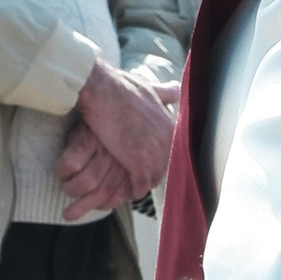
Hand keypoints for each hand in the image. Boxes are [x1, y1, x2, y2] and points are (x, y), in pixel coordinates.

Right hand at [58, 58, 174, 216]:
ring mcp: (154, 153)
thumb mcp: (150, 87)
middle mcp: (167, 142)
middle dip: (154, 173)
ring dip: (145, 184)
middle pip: (164, 166)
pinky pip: (141, 185)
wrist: (103, 91)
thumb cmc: (121, 86)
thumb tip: (176, 89)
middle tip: (142, 178)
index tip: (148, 161)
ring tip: (136, 188)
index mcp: (170, 126)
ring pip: (154, 178)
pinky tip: (130, 192)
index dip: (159, 157)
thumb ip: (164, 93)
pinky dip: (135, 190)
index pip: (170, 151)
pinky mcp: (138, 163)